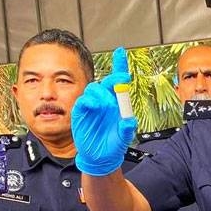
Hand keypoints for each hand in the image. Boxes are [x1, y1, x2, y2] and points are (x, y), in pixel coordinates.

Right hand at [71, 47, 137, 175]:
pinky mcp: (81, 113)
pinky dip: (88, 101)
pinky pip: (83, 101)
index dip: (119, 65)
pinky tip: (94, 106)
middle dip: (113, 79)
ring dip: (101, 93)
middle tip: (120, 82)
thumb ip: (126, 130)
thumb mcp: (123, 138)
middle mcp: (105, 101)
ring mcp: (92, 106)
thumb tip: (129, 121)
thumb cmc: (113, 145)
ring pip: (94, 89)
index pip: (118, 81)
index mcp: (118, 103)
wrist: (100, 158)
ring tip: (106, 104)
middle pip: (106, 83)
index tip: (120, 52)